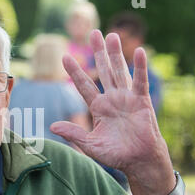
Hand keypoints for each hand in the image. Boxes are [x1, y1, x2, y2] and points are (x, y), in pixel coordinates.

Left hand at [51, 30, 173, 194]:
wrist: (138, 161)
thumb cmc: (115, 154)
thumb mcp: (90, 144)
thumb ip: (73, 133)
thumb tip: (52, 126)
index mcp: (98, 107)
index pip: (84, 85)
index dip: (75, 71)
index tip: (65, 57)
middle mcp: (112, 99)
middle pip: (102, 70)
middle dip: (98, 52)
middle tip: (93, 33)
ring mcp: (127, 98)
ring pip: (119, 71)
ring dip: (115, 53)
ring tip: (111, 35)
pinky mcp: (141, 101)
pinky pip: (139, 82)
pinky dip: (139, 67)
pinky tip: (138, 51)